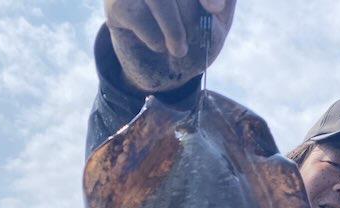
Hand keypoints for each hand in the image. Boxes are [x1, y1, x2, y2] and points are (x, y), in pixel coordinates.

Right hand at [104, 0, 236, 91]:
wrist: (164, 68)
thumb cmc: (194, 37)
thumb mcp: (216, 21)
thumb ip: (223, 1)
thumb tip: (215, 3)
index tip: (216, 9)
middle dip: (190, 14)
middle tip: (192, 40)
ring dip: (173, 28)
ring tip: (179, 50)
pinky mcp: (116, 4)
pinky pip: (137, 15)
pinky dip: (154, 37)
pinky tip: (157, 45)